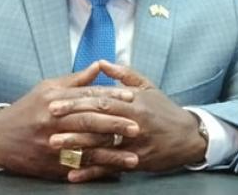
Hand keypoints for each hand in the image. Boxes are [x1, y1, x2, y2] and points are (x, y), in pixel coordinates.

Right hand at [0, 62, 141, 181]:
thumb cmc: (26, 110)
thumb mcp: (46, 88)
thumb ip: (75, 80)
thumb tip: (99, 67)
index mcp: (53, 100)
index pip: (87, 96)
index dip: (111, 97)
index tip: (132, 98)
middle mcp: (53, 122)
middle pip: (89, 122)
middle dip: (115, 125)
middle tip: (137, 127)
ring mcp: (51, 145)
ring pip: (86, 148)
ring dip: (111, 153)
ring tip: (134, 155)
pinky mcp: (51, 164)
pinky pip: (78, 168)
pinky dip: (98, 170)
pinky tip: (115, 172)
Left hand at [49, 61, 206, 173]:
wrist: (190, 136)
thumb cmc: (165, 110)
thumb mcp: (148, 86)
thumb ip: (123, 75)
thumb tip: (101, 62)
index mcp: (133, 102)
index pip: (101, 99)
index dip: (77, 100)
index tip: (54, 102)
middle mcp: (133, 122)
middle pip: (98, 121)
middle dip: (71, 121)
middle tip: (47, 121)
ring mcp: (135, 143)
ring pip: (102, 145)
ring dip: (76, 146)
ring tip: (54, 146)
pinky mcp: (137, 162)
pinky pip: (110, 167)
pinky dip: (91, 172)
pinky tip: (73, 174)